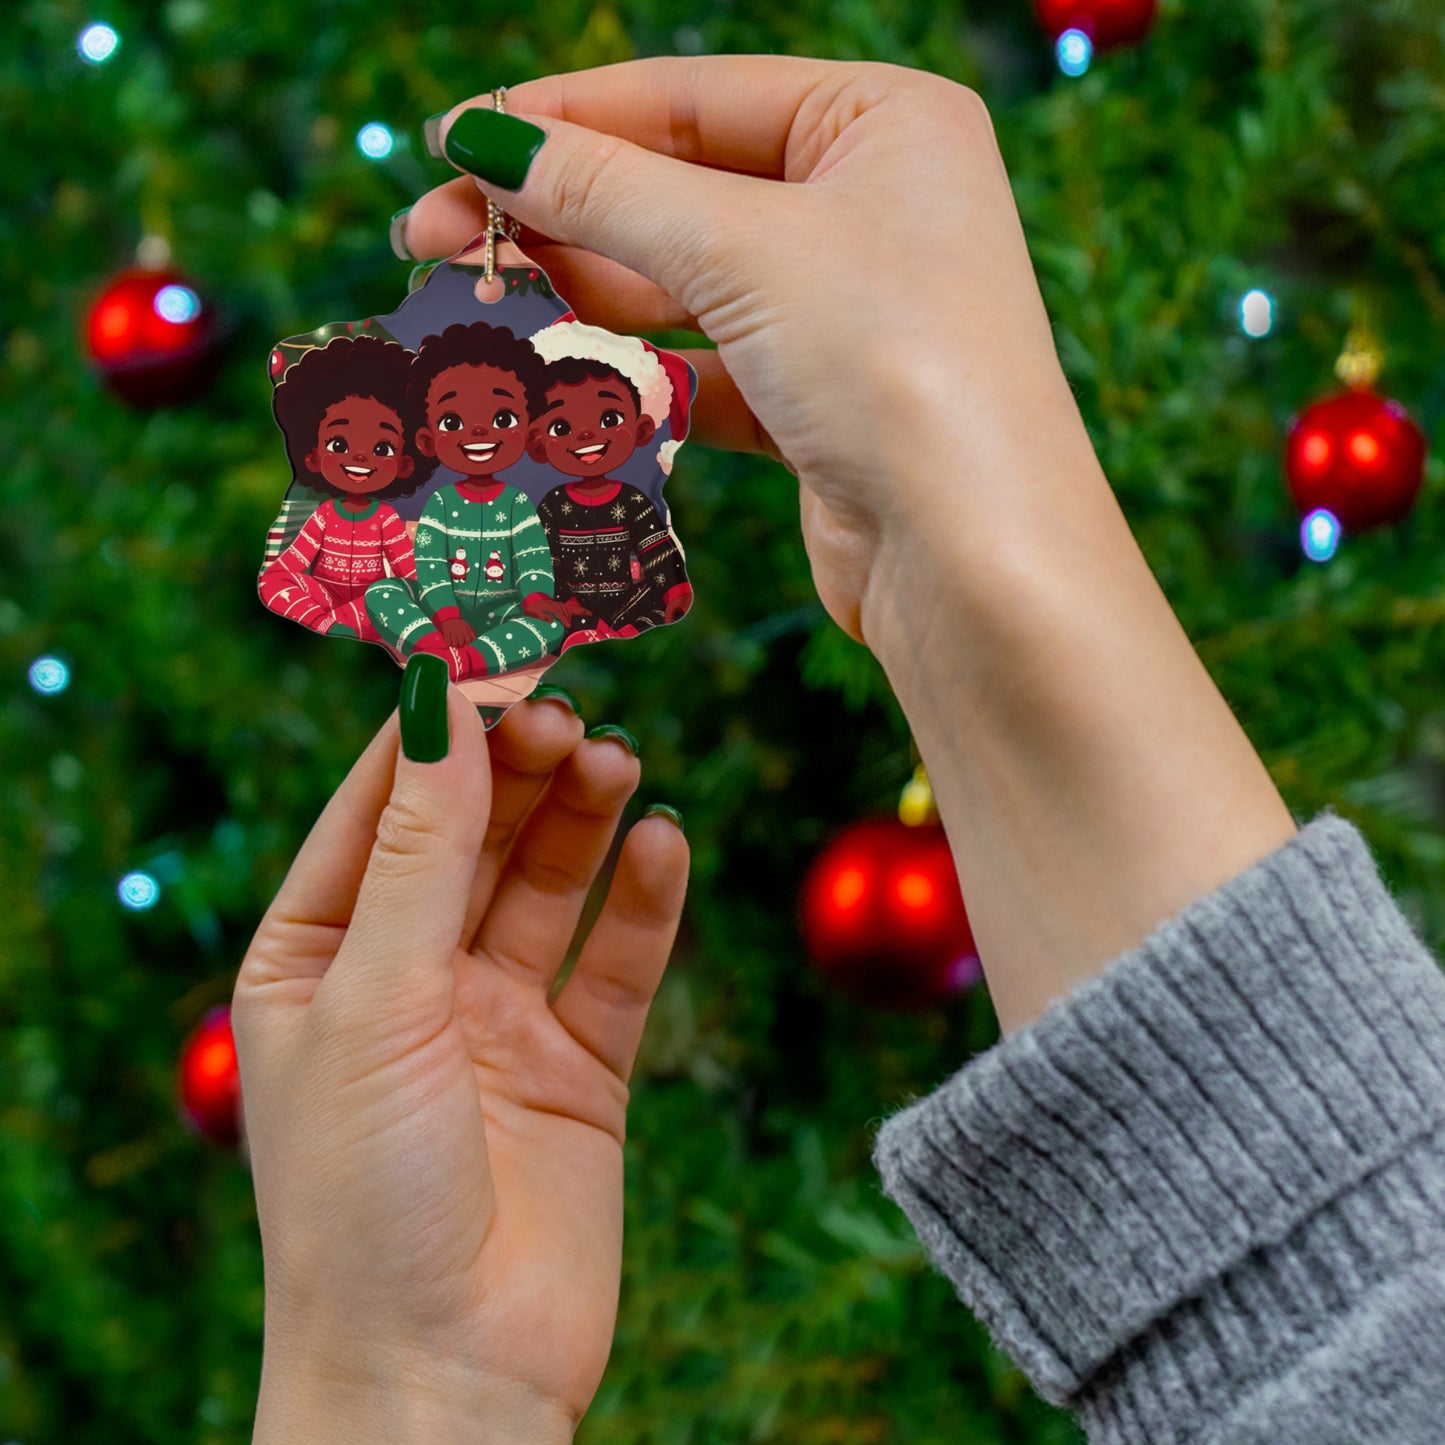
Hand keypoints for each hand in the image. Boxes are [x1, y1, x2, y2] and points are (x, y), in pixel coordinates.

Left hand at [233, 692, 687, 1441]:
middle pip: (474, 831)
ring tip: (618, 761)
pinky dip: (644, 900)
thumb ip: (421, 849)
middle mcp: (408, 976)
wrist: (446, 1379)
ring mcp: (498, 1020)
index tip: (500, 648)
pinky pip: (617, 961)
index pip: (382, 803)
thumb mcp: (377, 1000)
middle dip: (518, 764)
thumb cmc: (363, 1199)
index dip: (440, 725)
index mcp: (319, 955)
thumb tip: (442, 700)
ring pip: (549, 882)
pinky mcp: (580, 1066)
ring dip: (583, 816)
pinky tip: (664, 843)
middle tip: (571, 706)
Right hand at [404, 61, 1295, 1042]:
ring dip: (581, 296)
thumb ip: (607, 190)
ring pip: (683, 286)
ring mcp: (845, 309)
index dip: (564, 118)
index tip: (452, 141)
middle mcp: (871, 205)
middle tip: (430, 239)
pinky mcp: (818, 402)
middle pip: (678, 191)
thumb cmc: (894, 365)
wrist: (974, 559)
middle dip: (556, 215)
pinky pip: (703, 368)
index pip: (691, 96)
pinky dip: (633, 375)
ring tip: (475, 304)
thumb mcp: (742, 250)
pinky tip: (554, 379)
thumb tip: (486, 137)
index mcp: (882, 122)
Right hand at [440, 615, 477, 647]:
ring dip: (455, 645)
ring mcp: (453, 631)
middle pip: (462, 642)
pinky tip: (450, 642)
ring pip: (455, 643)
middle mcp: (460, 630)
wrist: (449, 616)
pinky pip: (448, 642)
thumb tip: (474, 638)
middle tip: (459, 644)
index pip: (469, 640)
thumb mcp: (467, 625)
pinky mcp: (446, 632)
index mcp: (466, 628)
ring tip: (454, 644)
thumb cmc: (459, 623)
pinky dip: (449, 643)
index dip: (468, 642)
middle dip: (461, 644)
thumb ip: (472, 631)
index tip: (465, 641)